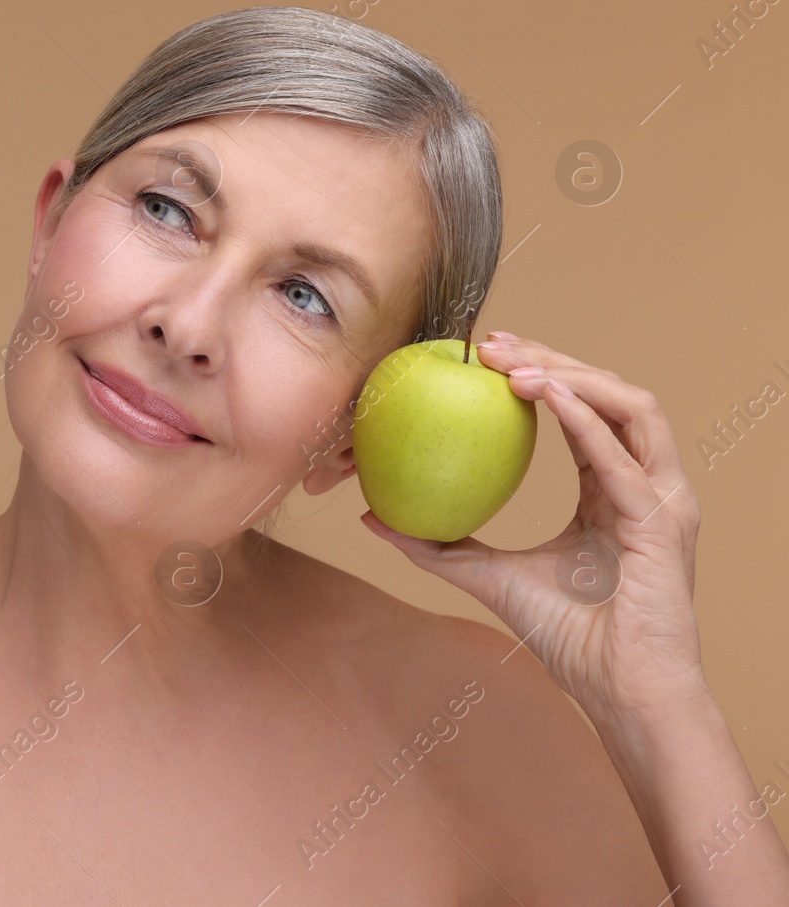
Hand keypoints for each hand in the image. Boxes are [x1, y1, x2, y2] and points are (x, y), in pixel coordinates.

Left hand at [359, 331, 709, 725]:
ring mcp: (662, 499)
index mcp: (613, 490)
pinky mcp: (663, 521)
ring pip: (632, 407)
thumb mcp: (488, 576)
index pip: (585, 411)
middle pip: (610, 394)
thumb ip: (436, 545)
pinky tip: (541, 396)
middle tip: (491, 345)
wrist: (618, 690)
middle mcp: (645, 484)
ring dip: (573, 376)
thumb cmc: (568, 638)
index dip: (542, 373)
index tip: (485, 356)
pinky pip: (622, 456)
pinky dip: (584, 419)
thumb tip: (373, 517)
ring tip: (514, 367)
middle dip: (554, 357)